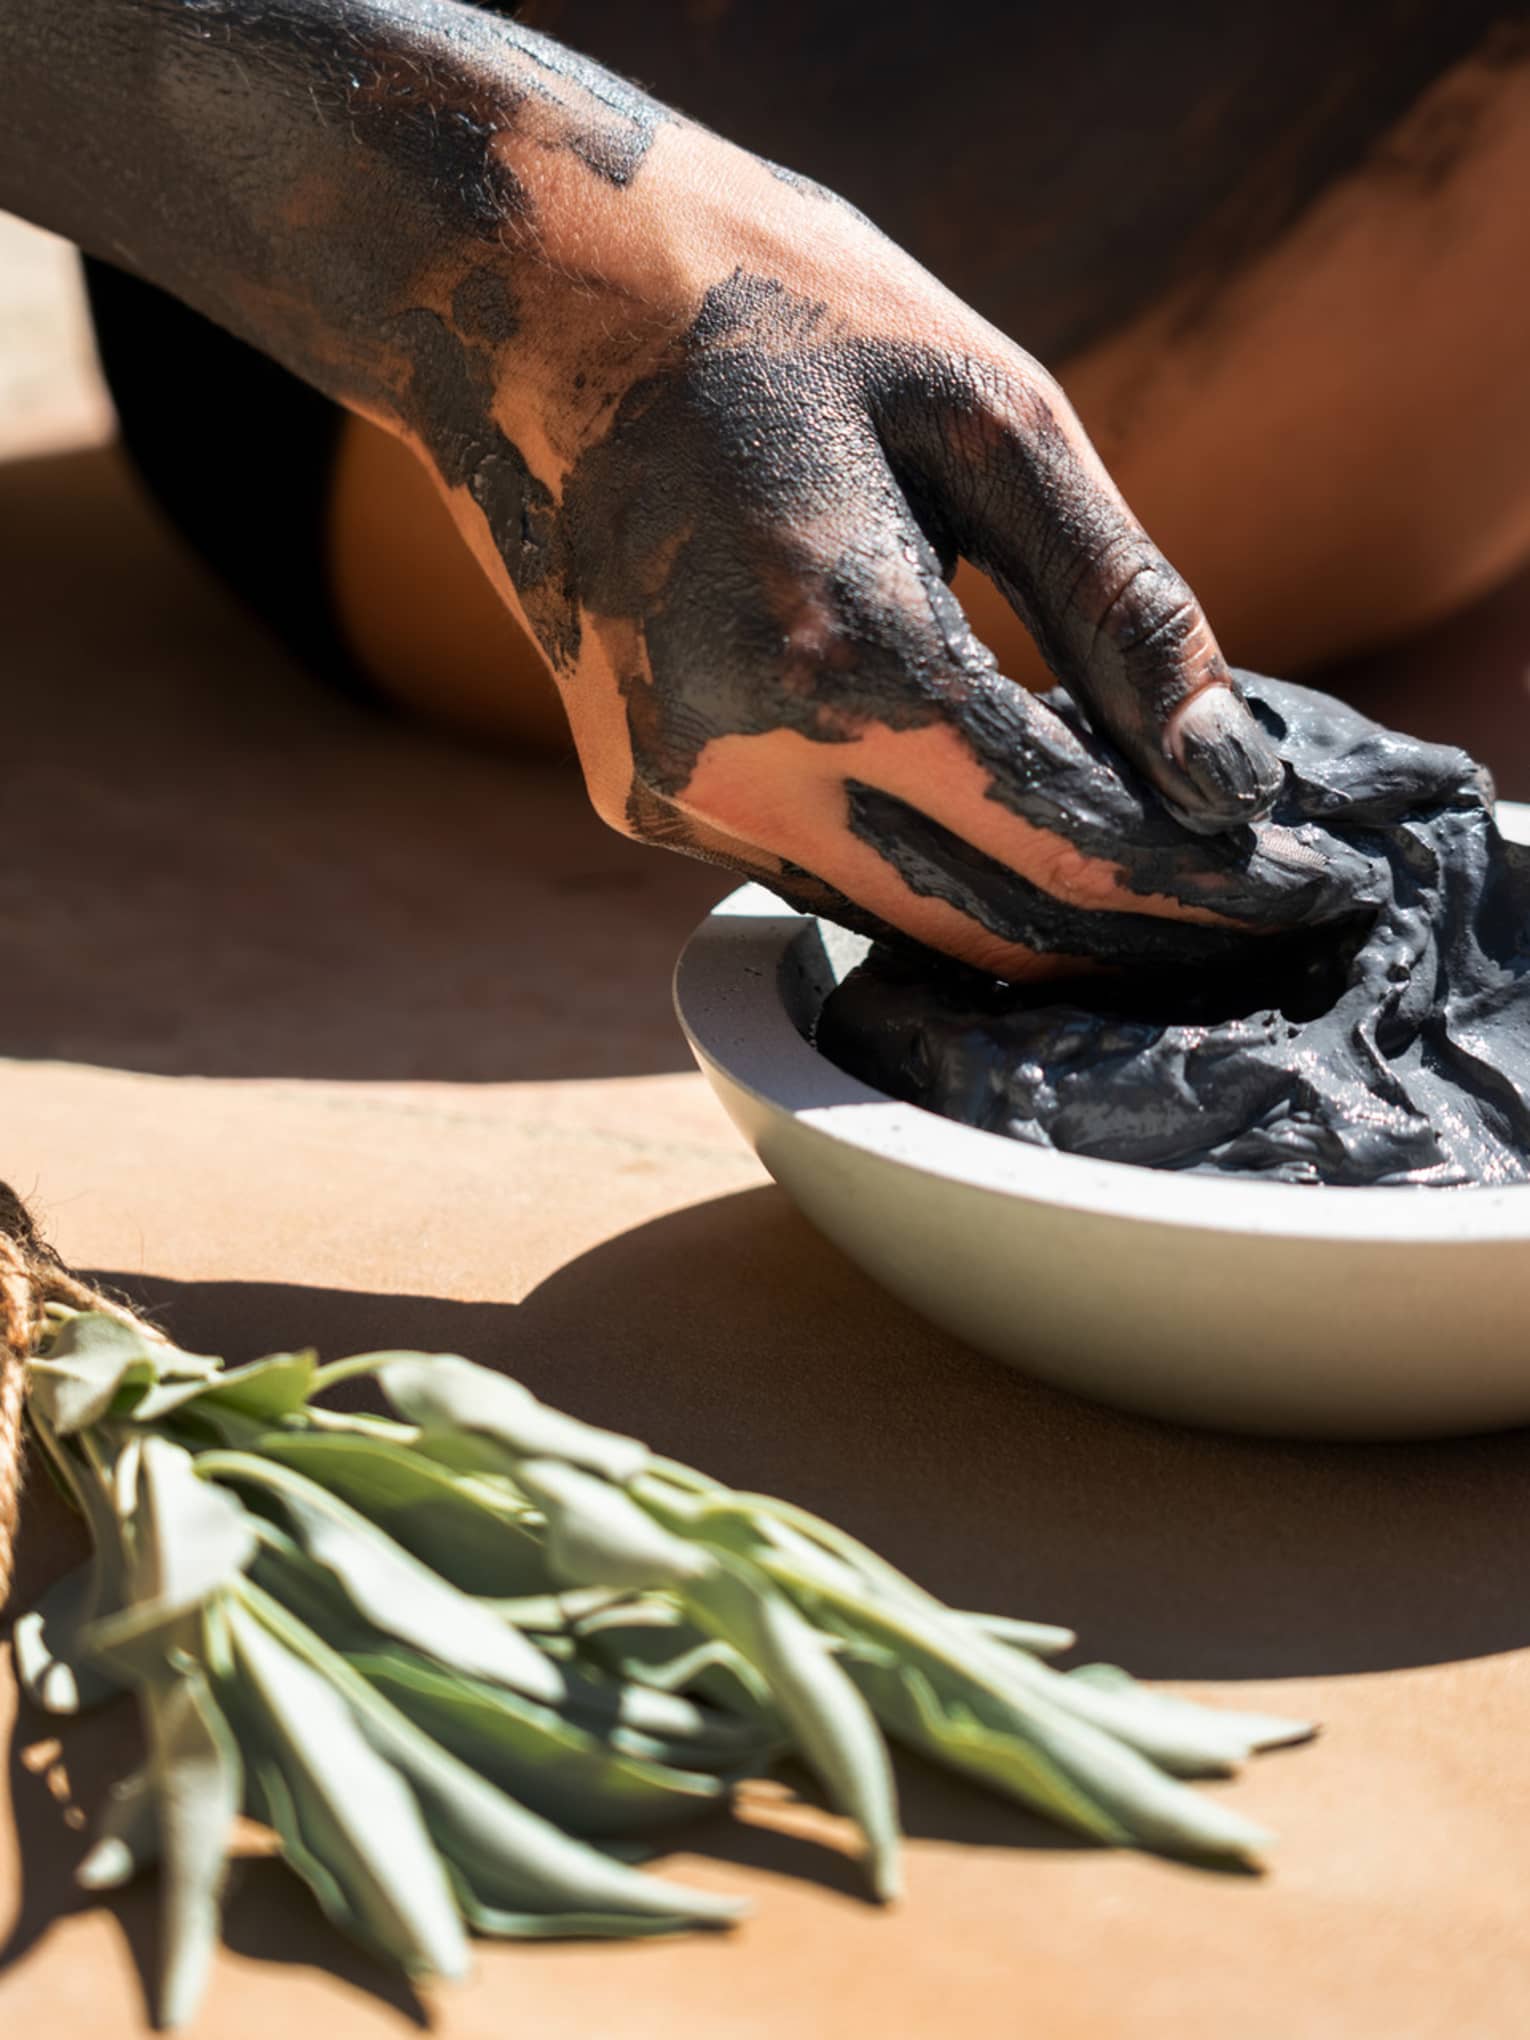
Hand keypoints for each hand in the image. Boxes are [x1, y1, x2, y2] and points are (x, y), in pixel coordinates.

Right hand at [401, 107, 1356, 976]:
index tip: (1305, 890)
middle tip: (1252, 911)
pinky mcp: (638, 796)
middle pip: (989, 923)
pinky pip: (818, 871)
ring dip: (1033, 914)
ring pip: (900, 920)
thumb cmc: (782, 318)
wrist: (529, 301)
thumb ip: (1121, 612)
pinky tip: (999, 814)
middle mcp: (740, 760)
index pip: (1067, 839)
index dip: (1202, 886)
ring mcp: (673, 793)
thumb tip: (1231, 779)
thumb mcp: (992, 419)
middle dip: (1137, 934)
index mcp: (841, 651)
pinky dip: (925, 864)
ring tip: (1152, 868)